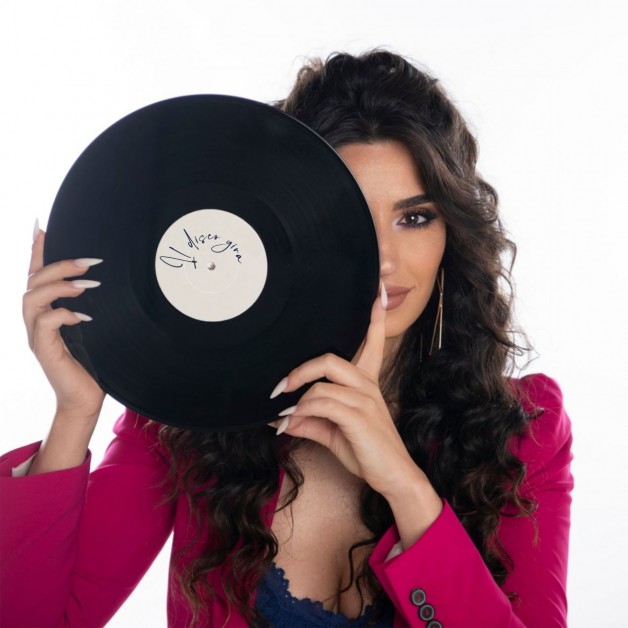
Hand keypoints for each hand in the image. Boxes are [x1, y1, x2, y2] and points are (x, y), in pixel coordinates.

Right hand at [23, 228, 104, 420]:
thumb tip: (109, 278)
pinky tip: (84, 316)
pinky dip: (63, 315)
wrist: (86, 398)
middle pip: (32, 280)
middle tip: (89, 262)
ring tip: (87, 285)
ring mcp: (37, 335)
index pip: (36, 274)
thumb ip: (94, 304)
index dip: (36, 250)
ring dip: (59, 286)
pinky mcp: (44, 351)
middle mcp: (36, 320)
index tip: (42, 226)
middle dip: (59, 264)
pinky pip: (44, 325)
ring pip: (32, 298)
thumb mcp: (96, 325)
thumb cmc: (94, 361)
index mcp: (46, 310)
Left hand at [270, 294, 424, 499]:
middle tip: (280, 386)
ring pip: (323, 382)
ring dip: (297, 396)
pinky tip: (290, 424)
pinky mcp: (359, 416)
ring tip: (283, 412)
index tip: (376, 292)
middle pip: (331, 359)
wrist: (393, 478)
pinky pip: (323, 403)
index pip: (374, 342)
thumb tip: (283, 417)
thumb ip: (311, 420)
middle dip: (301, 369)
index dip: (375, 318)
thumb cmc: (367, 452)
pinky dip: (302, 412)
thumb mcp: (334, 433)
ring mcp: (365, 399)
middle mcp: (367, 386)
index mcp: (366, 383)